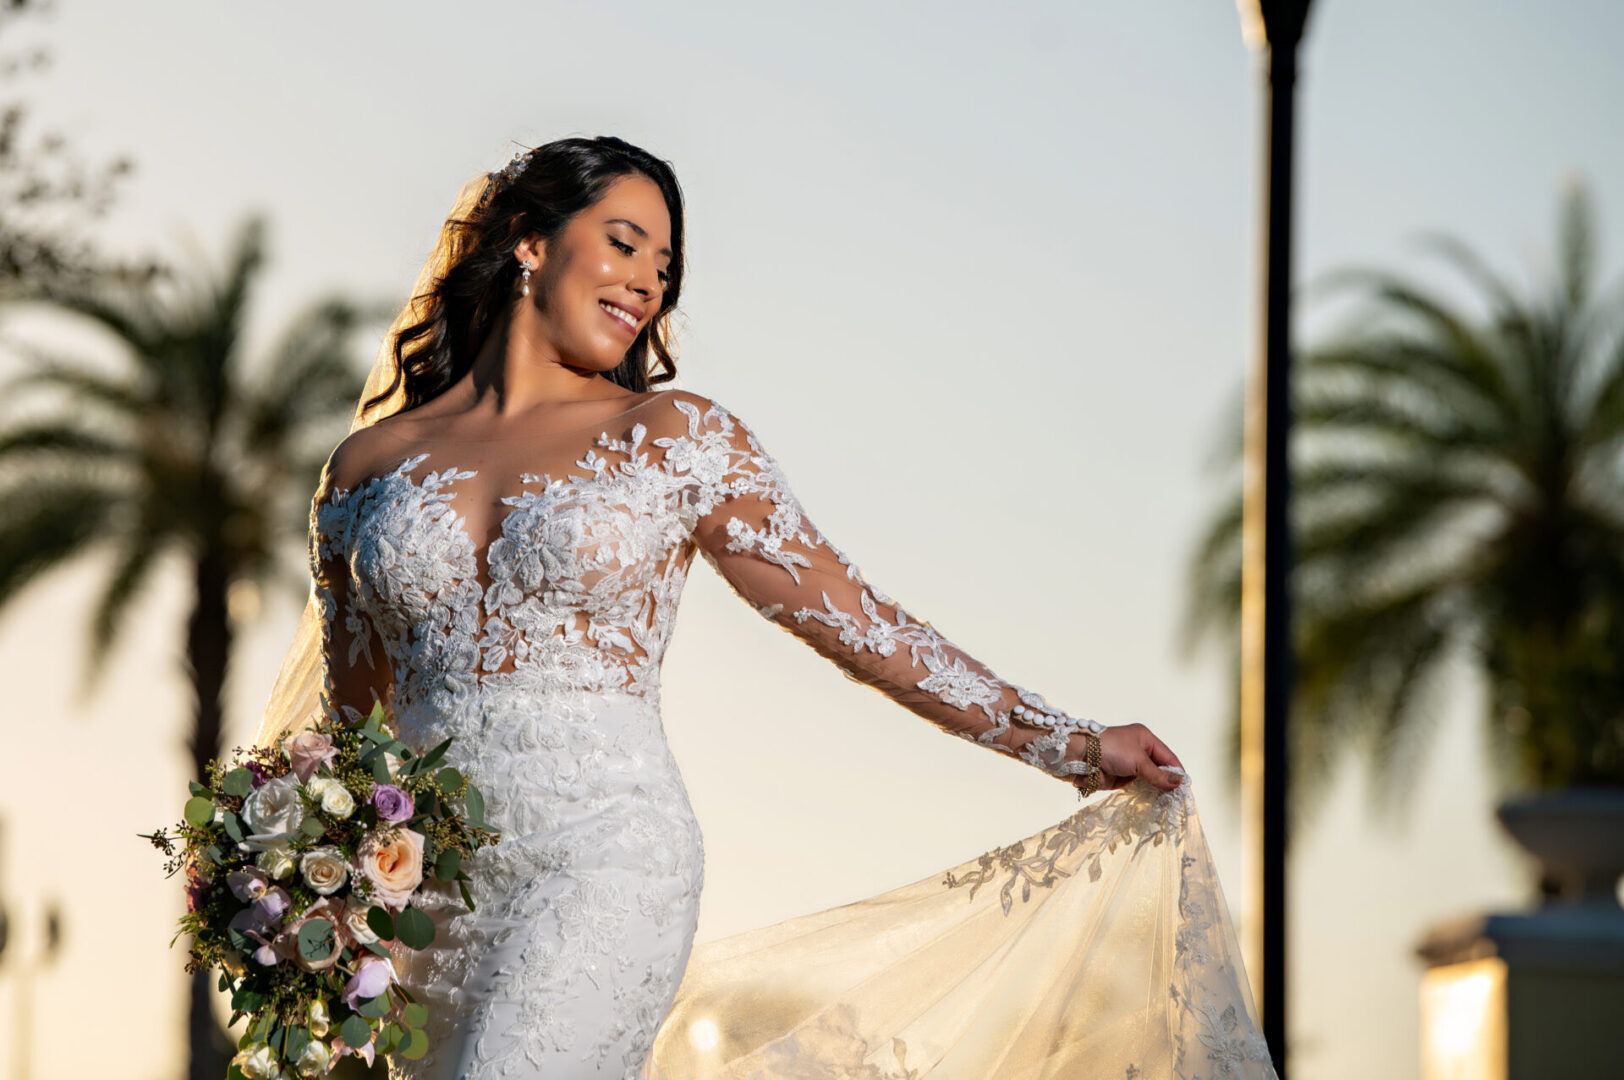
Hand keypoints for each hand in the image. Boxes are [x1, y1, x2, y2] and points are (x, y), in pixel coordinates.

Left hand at [1069, 723, 1184, 793]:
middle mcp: (1139, 751)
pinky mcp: (1121, 778)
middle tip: (1180, 799)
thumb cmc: (1109, 750)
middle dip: (1168, 782)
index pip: (1168, 756)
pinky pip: (1138, 787)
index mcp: (1145, 739)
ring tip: (1171, 804)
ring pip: (1150, 780)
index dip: (1177, 771)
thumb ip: (1157, 774)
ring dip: (1158, 790)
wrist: (1079, 757)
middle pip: (1160, 768)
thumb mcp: (1137, 760)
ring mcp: (1130, 766)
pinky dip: (1146, 794)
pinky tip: (1156, 803)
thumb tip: (1179, 783)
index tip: (1186, 787)